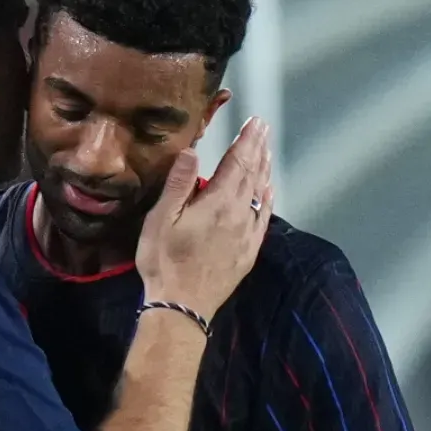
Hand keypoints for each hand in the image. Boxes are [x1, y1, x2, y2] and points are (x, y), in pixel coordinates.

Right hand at [136, 117, 273, 319]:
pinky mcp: (248, 252)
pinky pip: (264, 219)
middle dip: (258, 150)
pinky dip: (267, 200)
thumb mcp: (161, 219)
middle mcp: (240, 214)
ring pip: (261, 195)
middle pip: (253, 175)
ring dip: (264, 171)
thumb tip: (193, 150)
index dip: (247, 141)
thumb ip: (180, 183)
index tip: (255, 122)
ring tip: (266, 152)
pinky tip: (268, 192)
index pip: (238, 163)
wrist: (182, 307)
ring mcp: (247, 235)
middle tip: (264, 129)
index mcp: (219, 202)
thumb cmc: (164, 261)